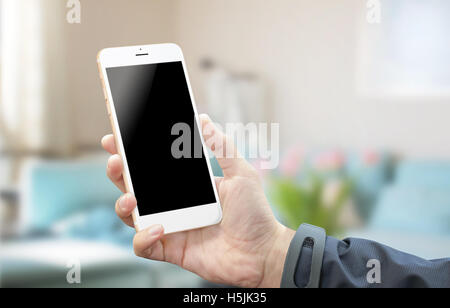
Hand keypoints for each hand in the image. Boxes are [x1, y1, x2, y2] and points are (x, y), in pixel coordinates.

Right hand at [101, 114, 293, 287]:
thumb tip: (203, 118)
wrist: (263, 252)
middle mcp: (173, 203)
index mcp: (186, 184)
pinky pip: (144, 245)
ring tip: (131, 197)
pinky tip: (158, 228)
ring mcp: (170, 226)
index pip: (153, 165)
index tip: (116, 137)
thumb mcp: (240, 173)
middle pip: (134, 186)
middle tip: (116, 160)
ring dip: (123, 204)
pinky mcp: (170, 249)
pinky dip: (144, 238)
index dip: (132, 152)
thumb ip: (221, 146)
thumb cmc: (254, 213)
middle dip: (119, 172)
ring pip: (132, 215)